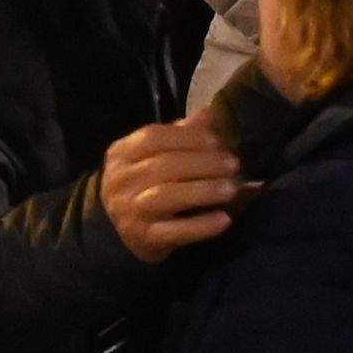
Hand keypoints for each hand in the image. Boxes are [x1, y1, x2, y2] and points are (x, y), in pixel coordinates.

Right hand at [96, 116, 247, 261]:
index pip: (152, 137)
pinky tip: (223, 219)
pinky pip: (174, 231)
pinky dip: (201, 226)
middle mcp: (121, 181)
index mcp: (121, 153)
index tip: (216, 141)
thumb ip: (179, 135)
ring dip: (203, 190)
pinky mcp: (143, 238)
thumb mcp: (153, 156)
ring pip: (167, 196)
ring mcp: (130, 211)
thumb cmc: (143, 184)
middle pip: (163, 166)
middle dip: (203, 163)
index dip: (187, 137)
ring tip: (232, 189)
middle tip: (233, 164)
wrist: (119, 230)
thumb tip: (210, 114)